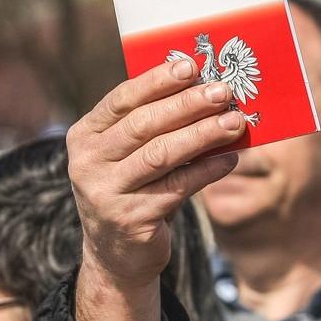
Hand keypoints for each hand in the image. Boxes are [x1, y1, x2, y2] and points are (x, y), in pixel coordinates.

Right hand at [67, 57, 245, 320]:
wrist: (116, 254)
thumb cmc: (132, 188)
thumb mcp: (128, 154)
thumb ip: (152, 124)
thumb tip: (204, 87)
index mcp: (84, 136)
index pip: (121, 100)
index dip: (157, 81)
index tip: (192, 66)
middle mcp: (87, 163)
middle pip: (143, 125)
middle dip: (187, 105)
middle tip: (224, 92)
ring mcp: (105, 194)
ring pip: (161, 155)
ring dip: (203, 135)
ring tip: (235, 122)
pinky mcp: (130, 220)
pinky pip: (176, 188)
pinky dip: (207, 170)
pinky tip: (229, 159)